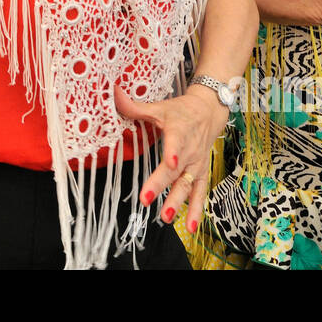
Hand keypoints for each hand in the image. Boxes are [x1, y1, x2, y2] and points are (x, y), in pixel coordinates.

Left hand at [115, 84, 229, 232]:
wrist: (209, 113)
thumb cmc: (180, 111)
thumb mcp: (159, 107)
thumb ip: (135, 106)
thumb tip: (113, 93)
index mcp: (179, 131)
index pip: (177, 142)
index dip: (173, 152)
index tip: (170, 161)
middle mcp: (190, 151)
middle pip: (176, 170)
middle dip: (162, 185)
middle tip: (147, 200)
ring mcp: (197, 165)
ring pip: (188, 186)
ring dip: (178, 203)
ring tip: (165, 218)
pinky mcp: (200, 175)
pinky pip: (199, 195)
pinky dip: (195, 212)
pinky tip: (189, 229)